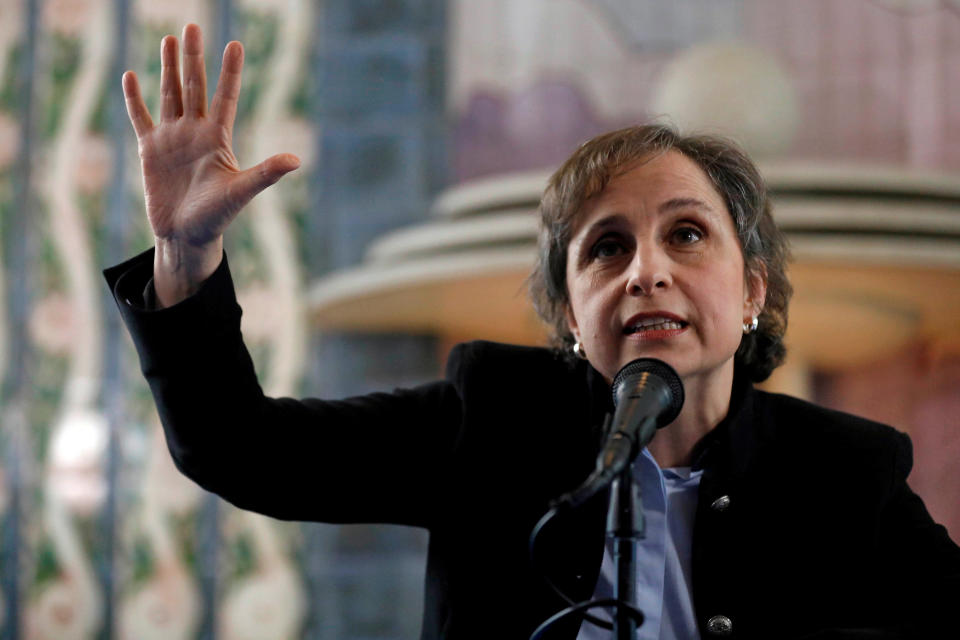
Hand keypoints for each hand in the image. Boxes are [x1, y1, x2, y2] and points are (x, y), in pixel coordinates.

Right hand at [122, 24, 299, 305]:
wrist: (187, 236)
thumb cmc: (217, 217)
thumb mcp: (241, 191)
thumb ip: (265, 174)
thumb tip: (295, 160)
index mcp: (217, 138)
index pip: (225, 96)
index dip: (229, 71)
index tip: (235, 44)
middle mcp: (195, 133)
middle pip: (194, 87)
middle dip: (193, 58)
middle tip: (191, 26)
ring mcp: (172, 139)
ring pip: (170, 94)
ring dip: (168, 68)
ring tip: (169, 39)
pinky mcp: (150, 150)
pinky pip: (141, 117)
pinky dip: (134, 98)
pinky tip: (131, 75)